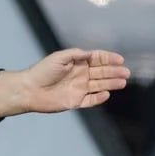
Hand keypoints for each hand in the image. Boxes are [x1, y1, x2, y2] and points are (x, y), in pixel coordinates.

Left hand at [0, 48, 129, 117]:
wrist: (28, 90)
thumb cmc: (42, 71)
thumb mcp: (59, 58)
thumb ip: (75, 54)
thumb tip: (90, 53)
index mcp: (76, 63)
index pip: (97, 59)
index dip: (109, 58)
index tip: (119, 59)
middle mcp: (80, 75)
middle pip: (101, 73)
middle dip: (114, 72)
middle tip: (125, 72)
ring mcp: (79, 89)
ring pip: (100, 85)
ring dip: (111, 83)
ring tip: (122, 82)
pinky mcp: (76, 101)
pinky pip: (91, 100)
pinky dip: (99, 98)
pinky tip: (106, 94)